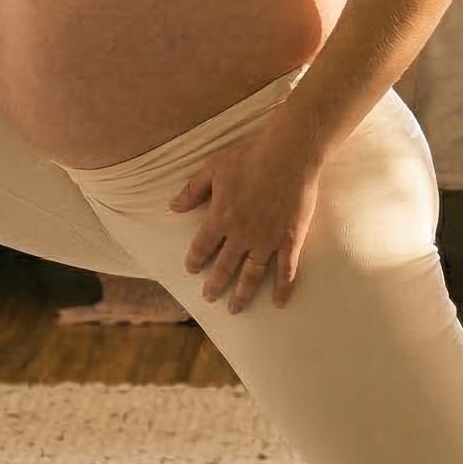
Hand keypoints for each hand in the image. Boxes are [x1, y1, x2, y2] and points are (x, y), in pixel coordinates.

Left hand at [169, 132, 321, 313]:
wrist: (288, 154)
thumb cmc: (249, 157)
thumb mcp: (212, 168)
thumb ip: (192, 190)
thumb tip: (172, 206)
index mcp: (220, 218)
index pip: (202, 247)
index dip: (195, 260)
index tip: (192, 270)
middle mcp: (241, 235)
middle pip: (224, 267)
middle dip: (215, 285)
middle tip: (209, 297)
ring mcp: (267, 240)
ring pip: (252, 275)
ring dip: (242, 294)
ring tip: (235, 309)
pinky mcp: (290, 240)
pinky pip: (286, 270)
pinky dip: (282, 288)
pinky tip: (278, 303)